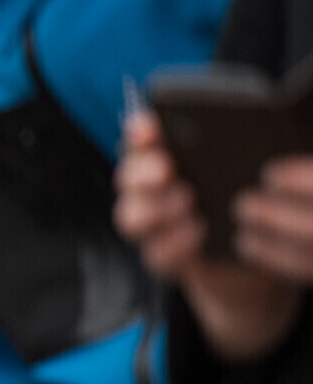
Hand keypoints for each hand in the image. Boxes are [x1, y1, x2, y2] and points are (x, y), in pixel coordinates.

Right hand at [116, 113, 301, 362]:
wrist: (257, 254)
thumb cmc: (252, 202)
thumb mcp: (247, 168)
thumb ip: (228, 149)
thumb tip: (230, 124)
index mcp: (166, 160)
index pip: (140, 141)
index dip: (138, 133)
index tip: (148, 129)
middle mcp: (151, 192)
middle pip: (126, 178)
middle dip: (140, 173)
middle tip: (165, 170)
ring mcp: (154, 227)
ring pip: (130, 217)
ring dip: (154, 210)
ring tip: (189, 202)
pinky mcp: (165, 258)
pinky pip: (155, 254)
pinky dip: (174, 244)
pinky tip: (200, 234)